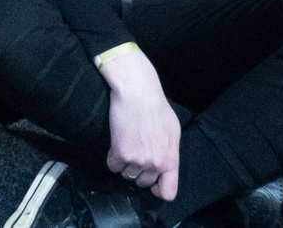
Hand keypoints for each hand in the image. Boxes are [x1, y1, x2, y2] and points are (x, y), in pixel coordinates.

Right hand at [99, 44, 180, 198]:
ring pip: (126, 175)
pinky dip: (111, 156)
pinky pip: (112, 166)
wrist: (136, 90)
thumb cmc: (154, 104)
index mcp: (171, 159)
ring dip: (124, 163)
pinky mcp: (121, 154)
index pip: (168, 192)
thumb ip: (168, 150)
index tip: (150, 181)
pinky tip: (116, 140)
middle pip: (143, 183)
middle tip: (134, 150)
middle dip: (137, 170)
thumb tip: (162, 162)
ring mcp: (139, 161)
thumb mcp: (172, 129)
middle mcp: (157, 163)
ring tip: (125, 142)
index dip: (157, 189)